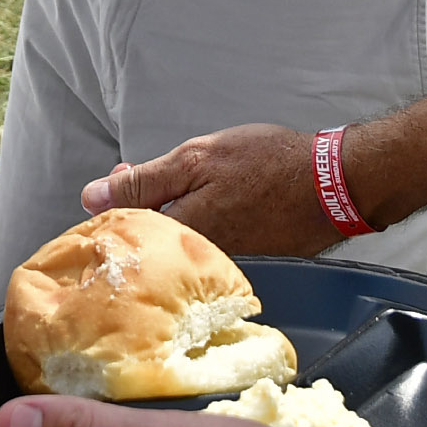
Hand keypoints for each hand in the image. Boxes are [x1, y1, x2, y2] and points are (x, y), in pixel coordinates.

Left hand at [83, 124, 340, 257]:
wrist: (332, 184)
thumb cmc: (268, 164)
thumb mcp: (196, 158)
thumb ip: (144, 181)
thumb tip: (93, 196)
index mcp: (179, 235)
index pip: (126, 235)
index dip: (113, 209)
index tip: (115, 184)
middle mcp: (197, 262)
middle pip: (150, 245)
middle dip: (139, 211)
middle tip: (142, 176)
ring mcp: (224, 268)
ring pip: (179, 248)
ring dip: (169, 219)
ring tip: (179, 190)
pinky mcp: (247, 267)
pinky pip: (208, 252)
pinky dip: (200, 228)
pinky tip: (209, 206)